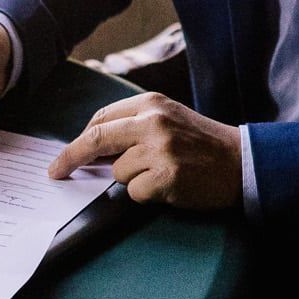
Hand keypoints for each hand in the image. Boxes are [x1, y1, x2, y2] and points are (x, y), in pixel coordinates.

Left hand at [49, 94, 240, 208]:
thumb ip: (133, 128)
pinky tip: (170, 187)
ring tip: (163, 174)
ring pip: (117, 172)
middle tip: (56, 172)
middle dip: (71, 158)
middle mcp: (153, 122)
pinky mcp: (167, 176)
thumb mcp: (169, 120)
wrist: (242, 161)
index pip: (100, 119)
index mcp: (151, 103)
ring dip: (133, 180)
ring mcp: (160, 149)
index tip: (64, 157)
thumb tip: (92, 152)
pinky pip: (135, 193)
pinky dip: (147, 195)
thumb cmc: (203, 144)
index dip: (78, 140)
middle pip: (96, 139)